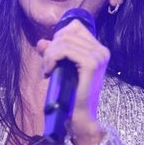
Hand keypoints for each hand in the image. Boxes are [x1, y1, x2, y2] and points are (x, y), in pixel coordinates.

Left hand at [36, 20, 108, 144]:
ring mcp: (98, 56)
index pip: (75, 27)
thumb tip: (42, 42)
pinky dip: (52, 59)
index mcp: (98, 50)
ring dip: (50, 55)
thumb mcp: (61, 69)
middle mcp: (101, 50)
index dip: (59, 36)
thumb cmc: (71, 95)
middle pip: (67, 32)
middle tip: (47, 66)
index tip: (52, 55)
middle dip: (52, 48)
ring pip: (64, 41)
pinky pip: (65, 50)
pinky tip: (49, 72)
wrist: (80, 117)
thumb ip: (53, 53)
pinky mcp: (91, 64)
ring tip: (47, 71)